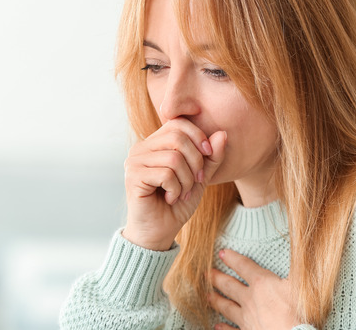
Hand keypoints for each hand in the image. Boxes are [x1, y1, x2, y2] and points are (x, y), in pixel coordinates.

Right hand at [122, 118, 226, 250]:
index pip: (178, 123)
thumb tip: (223, 133)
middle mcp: (141, 148)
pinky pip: (166, 174)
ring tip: (182, 193)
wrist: (160, 231)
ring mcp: (134, 161)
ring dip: (186, 180)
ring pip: (174, 158)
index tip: (208, 156)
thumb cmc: (178, 203)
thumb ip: (212, 156)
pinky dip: (176, 189)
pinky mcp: (132, 176)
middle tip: (196, 181)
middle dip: (196, 162)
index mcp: (155, 143)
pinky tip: (170, 198)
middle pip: (178, 138)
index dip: (198, 137)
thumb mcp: (201, 177)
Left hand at [208, 249, 299, 329]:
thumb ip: (298, 261)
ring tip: (207, 295)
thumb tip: (299, 242)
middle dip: (217, 278)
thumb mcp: (301, 282)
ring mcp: (247, 318)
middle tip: (206, 273)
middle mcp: (250, 300)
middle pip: (229, 286)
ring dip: (216, 300)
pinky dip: (223, 328)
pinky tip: (217, 325)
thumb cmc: (300, 311)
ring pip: (227, 307)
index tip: (222, 253)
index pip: (243, 266)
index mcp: (261, 284)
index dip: (232, 258)